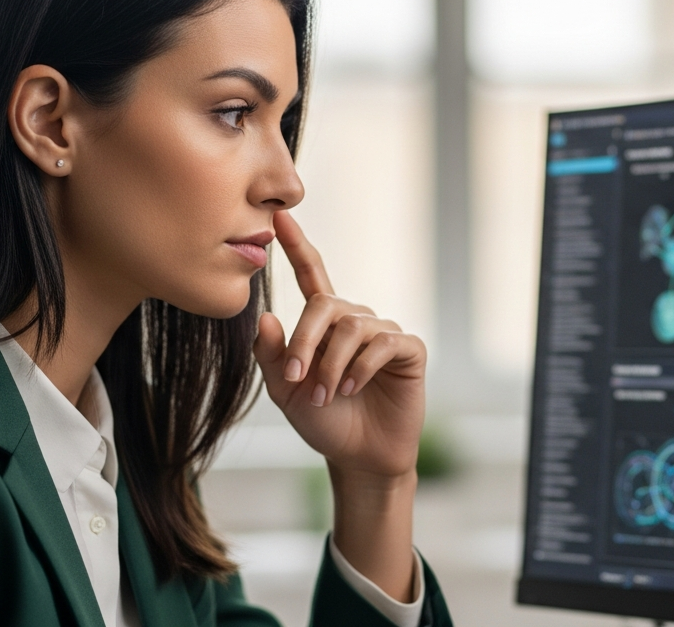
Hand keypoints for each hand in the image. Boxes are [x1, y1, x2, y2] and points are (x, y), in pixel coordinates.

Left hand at [254, 210, 426, 479]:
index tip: (279, 217)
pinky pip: (383, 343)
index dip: (297, 245)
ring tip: (327, 396)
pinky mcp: (409, 350)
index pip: (311, 274)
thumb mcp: (286, 391)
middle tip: (296, 379)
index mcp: (325, 324)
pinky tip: (352, 389)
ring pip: (352, 327)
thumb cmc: (324, 422)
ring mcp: (384, 333)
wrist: (359, 456)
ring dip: (332, 365)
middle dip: (306, 341)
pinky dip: (361, 367)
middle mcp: (356, 320)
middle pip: (326, 304)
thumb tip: (264, 315)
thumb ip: (271, 355)